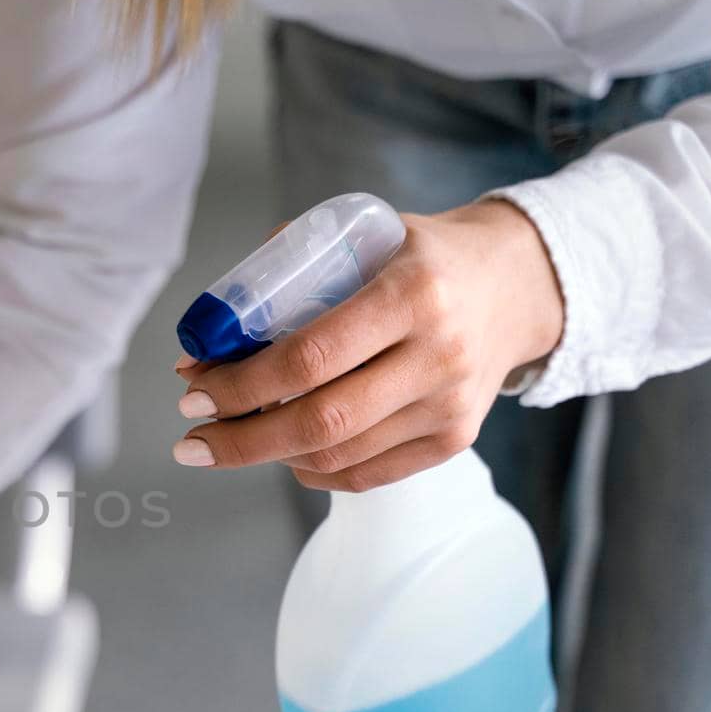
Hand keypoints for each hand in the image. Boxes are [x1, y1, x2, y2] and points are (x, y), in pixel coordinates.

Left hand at [173, 200, 563, 490]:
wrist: (518, 283)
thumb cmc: (416, 257)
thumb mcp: (358, 238)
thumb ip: (282, 275)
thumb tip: (204, 341)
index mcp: (412, 292)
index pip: (309, 357)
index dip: (241, 385)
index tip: (193, 392)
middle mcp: (438, 355)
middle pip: (320, 421)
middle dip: (240, 438)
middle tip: (192, 440)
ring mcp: (450, 406)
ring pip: (337, 455)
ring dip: (267, 453)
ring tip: (228, 438)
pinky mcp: (454, 440)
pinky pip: (364, 473)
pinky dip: (310, 469)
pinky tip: (281, 450)